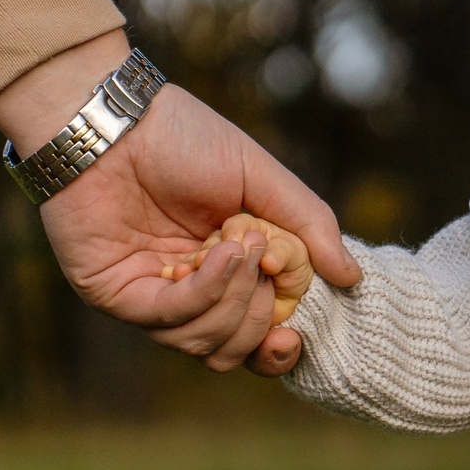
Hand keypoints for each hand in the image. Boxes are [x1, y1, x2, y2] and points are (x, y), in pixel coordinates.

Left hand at [0, 34, 359, 371]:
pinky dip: (207, 291)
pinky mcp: (117, 295)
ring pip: (209, 344)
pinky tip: (219, 254)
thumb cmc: (184, 138)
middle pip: (239, 349)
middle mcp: (191, 292)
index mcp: (228, 272)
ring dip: (236, 298)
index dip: (283, 342)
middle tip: (266, 259)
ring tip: (240, 246)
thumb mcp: (262, 177)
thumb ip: (309, 226)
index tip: (296, 325)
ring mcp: (153, 298)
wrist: (116, 119)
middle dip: (262, 312)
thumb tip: (352, 277)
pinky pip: (172, 320)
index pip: (261, 334)